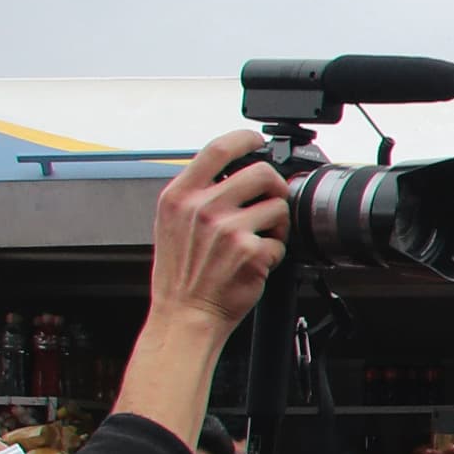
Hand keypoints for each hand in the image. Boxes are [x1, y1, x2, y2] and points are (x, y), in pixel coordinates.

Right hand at [146, 131, 289, 333]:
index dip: (244, 139)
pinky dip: (275, 252)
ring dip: (277, 223)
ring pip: (278, 206)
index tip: (257, 141)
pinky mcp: (250, 252)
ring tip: (259, 239)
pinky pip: (280, 241)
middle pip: (260, 172)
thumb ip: (196, 194)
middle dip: (275, 186)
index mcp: (179, 197)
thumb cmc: (181, 275)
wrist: (185, 314)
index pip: (217, 149)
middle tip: (272, 201)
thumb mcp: (172, 223)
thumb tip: (229, 172)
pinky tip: (255, 262)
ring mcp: (228, 230)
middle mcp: (202, 209)